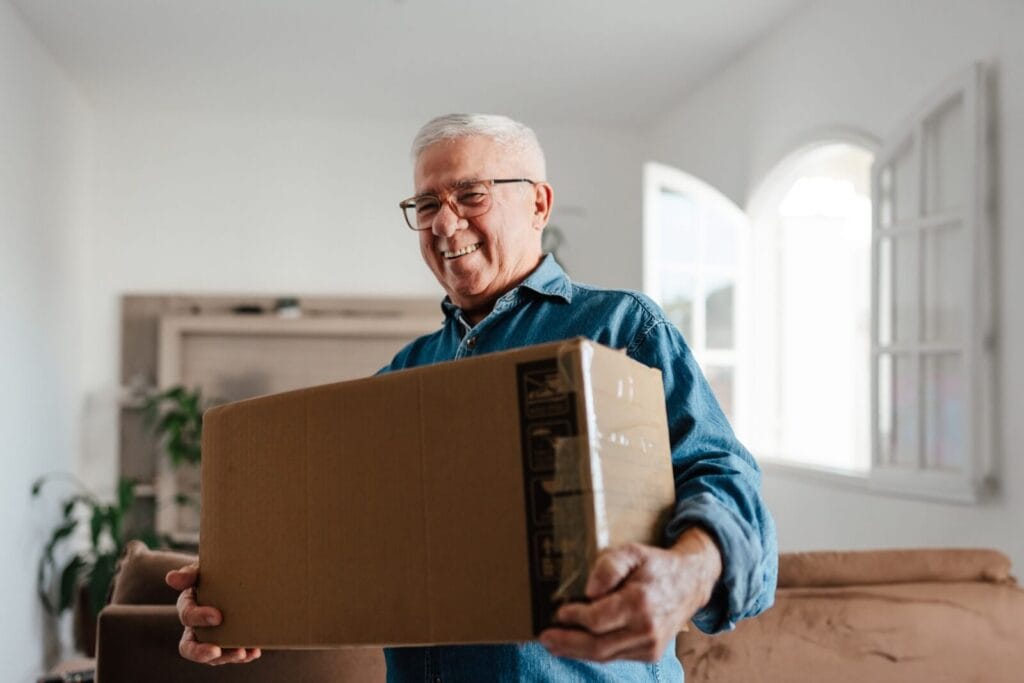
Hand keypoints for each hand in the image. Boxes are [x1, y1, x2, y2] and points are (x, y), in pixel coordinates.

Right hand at [166, 562, 261, 665]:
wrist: (237, 575)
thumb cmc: (217, 573)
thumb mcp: (203, 570)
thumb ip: (190, 574)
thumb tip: (172, 578)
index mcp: (189, 607)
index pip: (187, 617)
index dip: (199, 618)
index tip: (218, 617)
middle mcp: (196, 627)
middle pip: (190, 647)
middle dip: (201, 652)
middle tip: (215, 651)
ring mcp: (213, 638)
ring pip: (213, 655)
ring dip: (227, 656)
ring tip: (242, 653)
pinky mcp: (229, 643)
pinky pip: (233, 653)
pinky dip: (244, 655)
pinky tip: (255, 652)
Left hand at [538, 527, 721, 662]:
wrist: (690, 583)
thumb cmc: (656, 566)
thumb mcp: (632, 552)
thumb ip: (609, 566)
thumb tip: (589, 591)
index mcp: (640, 604)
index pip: (597, 620)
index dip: (575, 618)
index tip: (558, 612)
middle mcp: (646, 630)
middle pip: (597, 646)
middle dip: (567, 644)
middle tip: (544, 638)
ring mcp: (650, 646)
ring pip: (605, 656)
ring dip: (576, 651)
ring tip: (554, 644)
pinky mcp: (650, 654)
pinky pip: (615, 656)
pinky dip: (594, 652)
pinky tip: (578, 645)